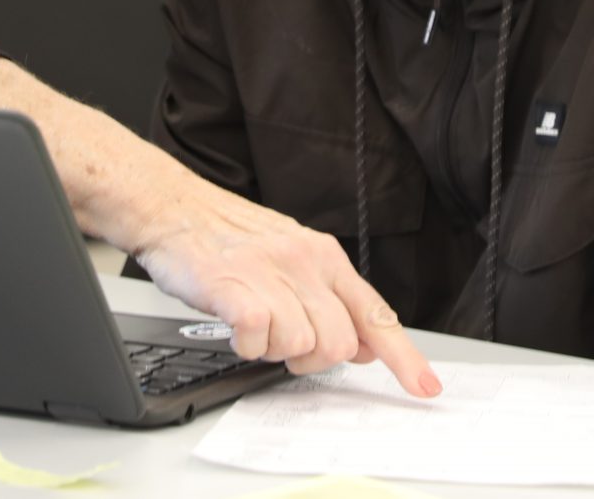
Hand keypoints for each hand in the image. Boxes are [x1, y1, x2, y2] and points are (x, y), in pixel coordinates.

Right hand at [0, 58, 439, 396]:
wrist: (167, 205)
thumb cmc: (223, 234)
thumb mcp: (290, 257)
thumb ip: (331, 298)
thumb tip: (368, 342)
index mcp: (324, 256)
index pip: (376, 313)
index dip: (404, 357)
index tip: (425, 388)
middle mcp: (305, 263)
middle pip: (341, 345)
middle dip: (314, 357)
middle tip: (283, 340)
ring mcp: (271, 273)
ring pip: (305, 347)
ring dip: (276, 351)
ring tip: (253, 326)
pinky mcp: (237, 286)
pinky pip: (261, 341)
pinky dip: (248, 346)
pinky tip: (235, 327)